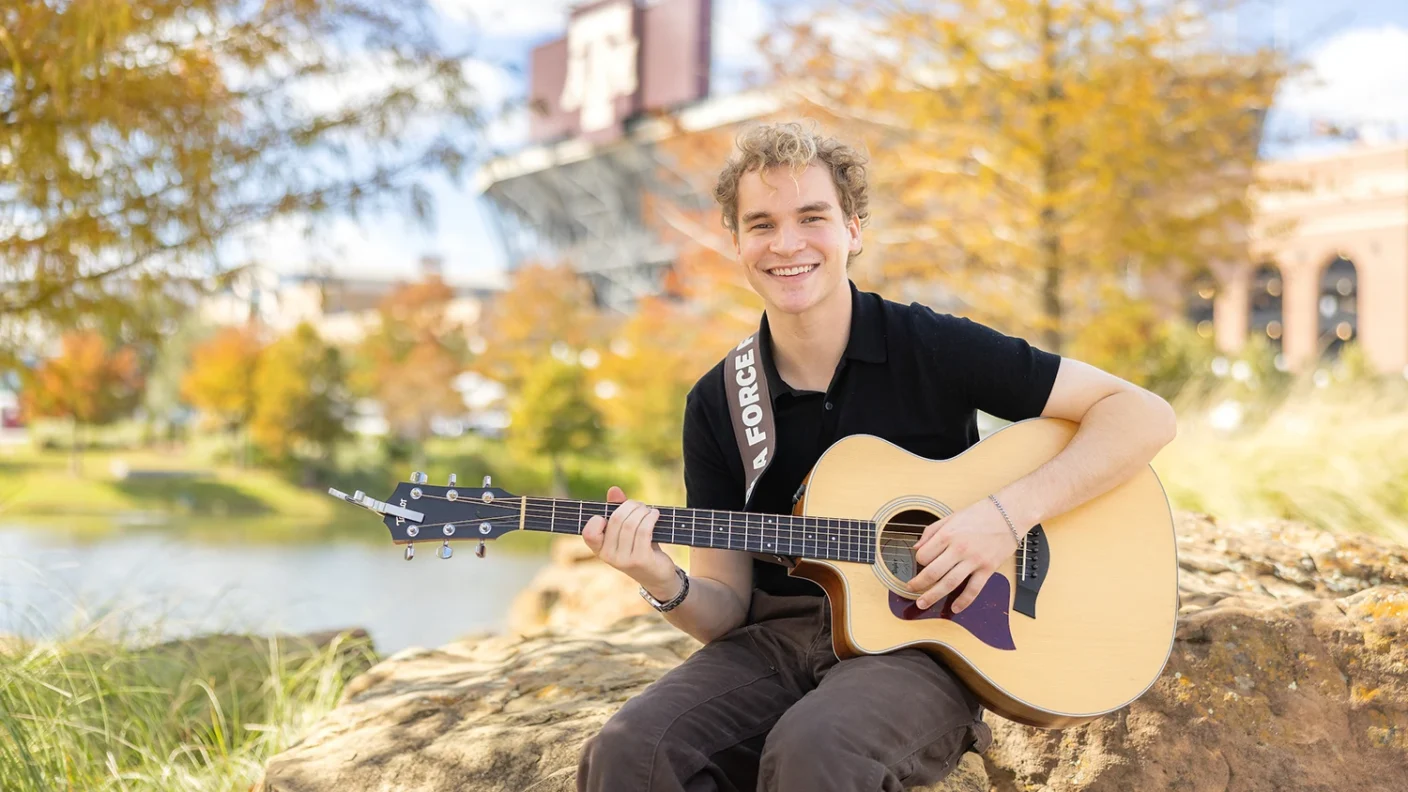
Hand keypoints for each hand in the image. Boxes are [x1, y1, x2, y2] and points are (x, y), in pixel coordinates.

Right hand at [582, 486, 678, 595]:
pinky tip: (655, 515)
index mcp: (600, 549)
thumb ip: (618, 510)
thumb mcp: (627, 530)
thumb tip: (613, 490)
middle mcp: (608, 556)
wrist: (657, 575)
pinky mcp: (641, 560)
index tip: (613, 513)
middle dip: (630, 506)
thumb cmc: (640, 548)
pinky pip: (643, 531)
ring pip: (630, 524)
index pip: (589, 533)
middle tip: (641, 506)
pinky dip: (651, 518)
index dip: (597, 519)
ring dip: (642, 511)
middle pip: (616, 520)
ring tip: (649, 511)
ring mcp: (624, 560)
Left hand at [906, 498, 1020, 612]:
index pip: (923, 555)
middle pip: (932, 572)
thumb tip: (917, 546)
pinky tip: (955, 608)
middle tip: (911, 590)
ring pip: (949, 583)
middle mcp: (959, 548)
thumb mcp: (951, 517)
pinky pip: (973, 589)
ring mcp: (974, 560)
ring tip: (923, 603)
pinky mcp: (988, 568)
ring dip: (933, 596)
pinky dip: (963, 601)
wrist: (1010, 513)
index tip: (920, 564)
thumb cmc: (981, 513)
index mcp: (947, 534)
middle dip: (918, 584)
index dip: (918, 561)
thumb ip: (931, 531)